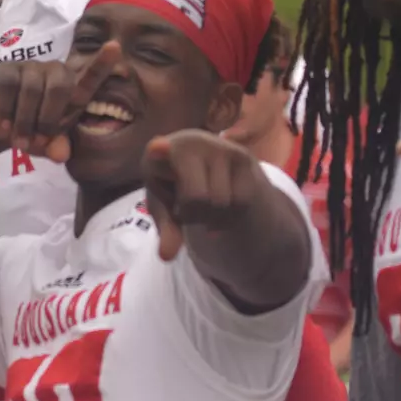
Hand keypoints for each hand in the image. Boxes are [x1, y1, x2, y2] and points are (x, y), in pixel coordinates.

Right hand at [0, 42, 121, 162]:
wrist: (2, 127)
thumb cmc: (35, 132)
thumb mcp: (50, 145)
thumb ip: (58, 148)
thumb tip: (60, 154)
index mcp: (74, 90)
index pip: (92, 74)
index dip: (103, 61)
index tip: (115, 46)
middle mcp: (57, 72)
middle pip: (59, 87)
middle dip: (48, 119)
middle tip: (38, 142)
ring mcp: (32, 67)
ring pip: (31, 90)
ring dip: (25, 121)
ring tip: (21, 141)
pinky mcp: (7, 69)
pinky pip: (9, 87)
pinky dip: (7, 111)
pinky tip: (6, 125)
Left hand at [142, 130, 261, 260]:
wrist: (200, 160)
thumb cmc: (173, 185)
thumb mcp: (164, 208)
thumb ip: (165, 230)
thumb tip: (166, 257)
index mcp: (159, 155)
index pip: (158, 151)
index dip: (159, 152)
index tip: (157, 148)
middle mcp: (191, 144)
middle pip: (199, 201)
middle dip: (194, 215)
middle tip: (186, 206)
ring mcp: (219, 147)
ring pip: (223, 203)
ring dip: (213, 217)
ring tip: (203, 202)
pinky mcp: (242, 156)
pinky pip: (242, 202)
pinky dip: (231, 215)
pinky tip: (220, 205)